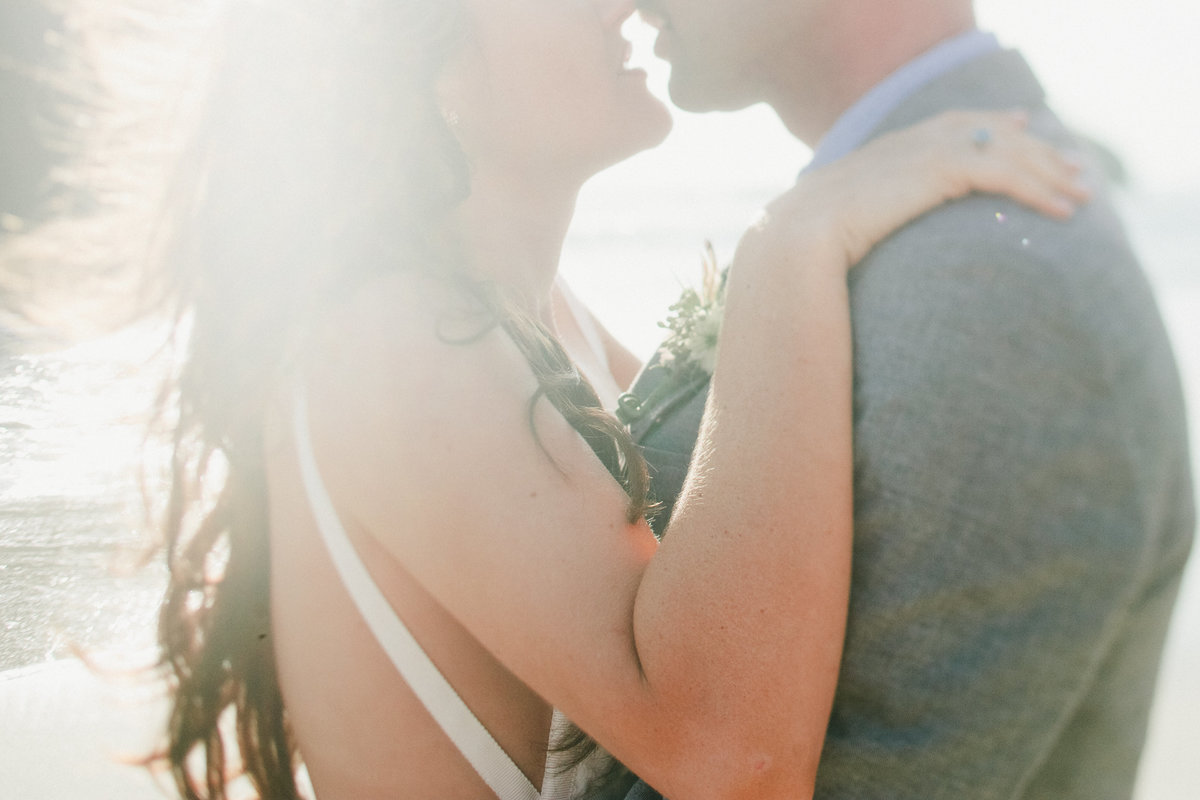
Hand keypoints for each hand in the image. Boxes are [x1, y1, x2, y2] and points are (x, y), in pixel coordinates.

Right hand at [751, 110, 1090, 267]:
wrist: (798, 238)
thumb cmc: (808, 244)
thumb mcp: (840, 224)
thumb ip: (863, 219)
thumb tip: (859, 244)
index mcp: (892, 148)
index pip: (956, 124)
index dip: (993, 123)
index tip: (1024, 125)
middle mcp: (914, 140)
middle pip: (992, 132)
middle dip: (1039, 147)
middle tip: (1075, 166)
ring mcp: (927, 149)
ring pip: (1009, 150)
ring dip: (1051, 171)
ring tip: (1084, 194)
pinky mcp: (942, 169)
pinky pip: (1006, 173)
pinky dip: (1040, 190)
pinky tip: (1063, 211)